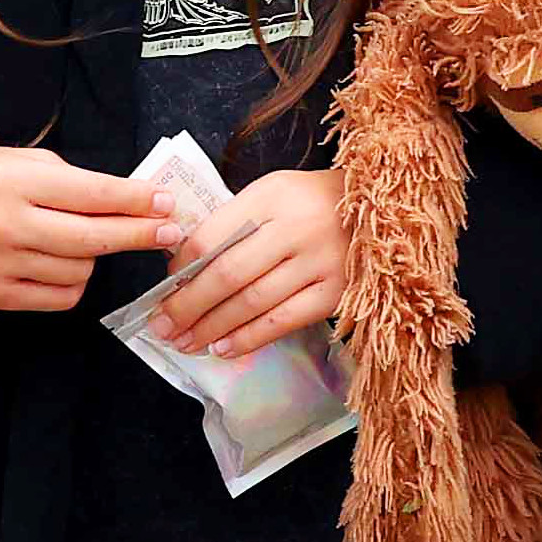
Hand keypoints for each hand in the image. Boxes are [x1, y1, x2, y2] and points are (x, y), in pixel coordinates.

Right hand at [0, 145, 185, 311]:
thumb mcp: (17, 160)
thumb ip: (72, 181)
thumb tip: (132, 199)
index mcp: (14, 182)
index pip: (93, 195)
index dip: (137, 201)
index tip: (167, 203)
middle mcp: (6, 225)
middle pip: (94, 239)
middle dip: (139, 235)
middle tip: (169, 231)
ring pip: (80, 271)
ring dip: (95, 257)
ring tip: (80, 239)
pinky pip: (60, 298)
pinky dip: (73, 282)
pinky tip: (64, 265)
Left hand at [149, 166, 344, 357]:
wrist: (379, 208)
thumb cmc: (312, 202)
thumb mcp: (271, 194)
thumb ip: (232, 222)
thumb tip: (183, 267)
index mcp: (272, 196)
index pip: (212, 237)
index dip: (181, 269)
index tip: (163, 289)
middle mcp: (297, 227)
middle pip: (227, 274)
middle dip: (188, 306)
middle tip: (162, 327)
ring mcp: (321, 262)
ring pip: (252, 303)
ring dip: (212, 328)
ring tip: (186, 342)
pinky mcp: (337, 292)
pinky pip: (284, 321)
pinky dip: (250, 338)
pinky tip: (225, 347)